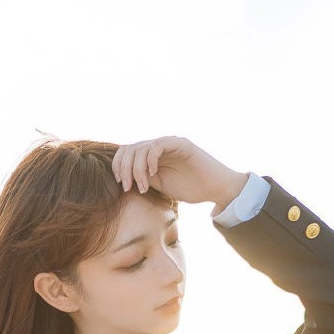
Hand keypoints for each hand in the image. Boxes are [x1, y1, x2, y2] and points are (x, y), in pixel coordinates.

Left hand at [111, 136, 247, 212]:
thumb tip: (123, 179)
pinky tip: (153, 174)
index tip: (121, 184)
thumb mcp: (160, 185)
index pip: (126, 152)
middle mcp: (158, 147)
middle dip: (124, 169)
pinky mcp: (181, 144)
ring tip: (144, 187)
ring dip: (136, 169)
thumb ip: (143, 178)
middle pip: (130, 148)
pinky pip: (157, 146)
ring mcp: (169, 144)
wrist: (215, 189)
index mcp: (152, 156)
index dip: (118, 166)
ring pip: (141, 148)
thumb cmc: (191, 188)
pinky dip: (150, 160)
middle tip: (127, 187)